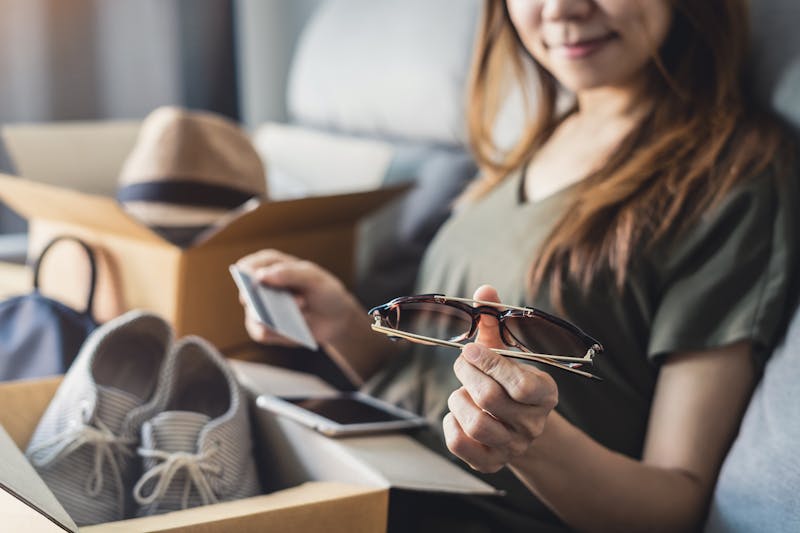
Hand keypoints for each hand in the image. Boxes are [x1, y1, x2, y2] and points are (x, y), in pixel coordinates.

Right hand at [235, 249, 360, 347]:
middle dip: (259, 298)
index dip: (248, 272)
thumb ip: (290, 273)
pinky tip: (293, 332)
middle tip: (268, 302)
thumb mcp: (315, 278)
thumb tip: (261, 276)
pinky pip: (262, 333)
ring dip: (272, 318)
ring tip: (296, 315)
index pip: (250, 265)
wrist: (335, 318)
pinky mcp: (265, 328)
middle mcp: (261, 286)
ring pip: (254, 315)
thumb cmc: (324, 291)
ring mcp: (261, 308)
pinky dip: (278, 334)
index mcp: (271, 265)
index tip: (254, 278)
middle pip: (247, 292)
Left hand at [443, 285, 557, 472]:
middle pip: (490, 399)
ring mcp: (512, 446)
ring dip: (458, 399)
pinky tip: (456, 412)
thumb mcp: (508, 350)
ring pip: (475, 423)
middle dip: (467, 374)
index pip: (520, 384)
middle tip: (462, 361)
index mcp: (544, 394)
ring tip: (461, 390)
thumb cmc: (510, 379)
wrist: (518, 424)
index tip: (471, 348)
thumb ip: (496, 322)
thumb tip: (484, 291)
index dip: (490, 363)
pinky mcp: (490, 462)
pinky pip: (461, 445)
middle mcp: (532, 424)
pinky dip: (450, 424)